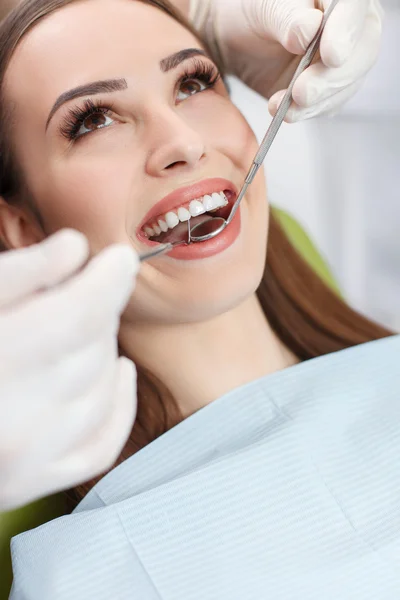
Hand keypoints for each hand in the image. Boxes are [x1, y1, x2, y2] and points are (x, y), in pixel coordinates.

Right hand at [0, 230, 138, 510]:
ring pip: (101, 390)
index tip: (119, 257)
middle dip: (99, 309)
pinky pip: (103, 443)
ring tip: (82, 327)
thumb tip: (75, 249)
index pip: (78, 315)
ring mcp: (22, 464)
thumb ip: (19, 273)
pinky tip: (119, 371)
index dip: (108, 281)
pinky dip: (119, 402)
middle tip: (87, 288)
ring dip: (103, 349)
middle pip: (92, 349)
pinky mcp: (30, 485)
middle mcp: (9, 424)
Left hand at [190, 0, 382, 121]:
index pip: (355, 8)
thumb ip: (287, 18)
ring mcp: (345, 60)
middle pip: (362, 51)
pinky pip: (328, 104)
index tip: (331, 55)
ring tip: (287, 106)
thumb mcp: (263, 8)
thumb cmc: (254, 13)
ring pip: (348, 83)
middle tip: (302, 92)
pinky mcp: (330, 89)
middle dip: (332, 78)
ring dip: (318, 101)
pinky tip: (286, 112)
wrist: (238, 41)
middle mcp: (351, 25)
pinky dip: (307, 112)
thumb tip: (309, 31)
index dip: (346, 32)